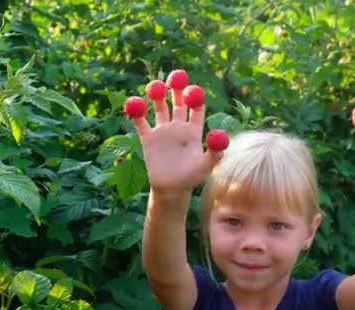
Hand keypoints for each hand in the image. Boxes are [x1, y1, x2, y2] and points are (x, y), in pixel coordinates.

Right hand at [127, 75, 222, 195]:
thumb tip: (221, 136)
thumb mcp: (205, 166)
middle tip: (175, 75)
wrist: (170, 189)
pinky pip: (141, 120)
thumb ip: (214, 152)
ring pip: (160, 106)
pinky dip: (136, 110)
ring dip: (158, 94)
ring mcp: (163, 130)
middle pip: (178, 102)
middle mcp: (179, 126)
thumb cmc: (191, 178)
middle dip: (177, 88)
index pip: (196, 108)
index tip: (192, 88)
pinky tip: (134, 102)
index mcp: (194, 130)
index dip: (195, 97)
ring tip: (155, 85)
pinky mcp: (148, 137)